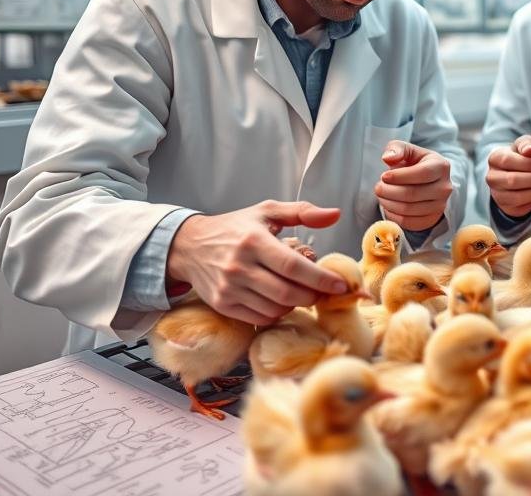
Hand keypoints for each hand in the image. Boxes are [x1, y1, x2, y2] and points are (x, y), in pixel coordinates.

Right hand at [166, 200, 346, 325]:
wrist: (189, 246)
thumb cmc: (234, 228)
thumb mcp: (266, 212)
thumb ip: (303, 212)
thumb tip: (335, 214)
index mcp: (253, 240)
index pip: (293, 267)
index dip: (320, 278)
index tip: (340, 285)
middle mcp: (239, 266)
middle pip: (287, 293)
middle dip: (312, 295)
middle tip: (323, 290)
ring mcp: (229, 288)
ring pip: (275, 308)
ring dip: (296, 304)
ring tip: (301, 291)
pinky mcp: (222, 304)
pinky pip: (260, 318)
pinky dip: (277, 312)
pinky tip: (281, 299)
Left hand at [375, 141, 452, 231]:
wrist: (428, 181)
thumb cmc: (415, 163)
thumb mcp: (408, 150)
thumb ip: (397, 148)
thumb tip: (388, 158)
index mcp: (441, 166)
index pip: (421, 174)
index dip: (399, 177)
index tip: (384, 176)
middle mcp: (444, 187)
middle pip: (412, 194)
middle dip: (389, 191)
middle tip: (378, 187)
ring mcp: (440, 206)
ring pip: (408, 210)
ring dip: (388, 203)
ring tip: (382, 195)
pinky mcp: (431, 219)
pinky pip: (408, 222)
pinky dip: (393, 215)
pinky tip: (388, 205)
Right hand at [486, 134, 530, 218]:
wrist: (521, 174)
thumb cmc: (524, 158)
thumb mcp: (526, 145)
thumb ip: (527, 144)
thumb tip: (530, 150)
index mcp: (494, 159)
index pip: (507, 161)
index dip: (527, 164)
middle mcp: (491, 177)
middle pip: (512, 180)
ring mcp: (496, 193)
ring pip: (516, 196)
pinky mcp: (505, 206)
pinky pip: (521, 207)